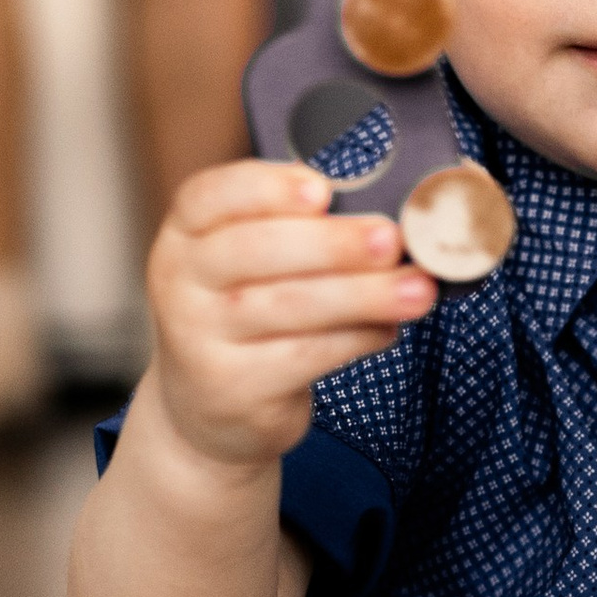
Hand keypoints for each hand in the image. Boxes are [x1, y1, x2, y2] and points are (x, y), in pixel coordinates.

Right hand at [149, 161, 433, 472]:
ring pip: (289, 306)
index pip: (210, 196)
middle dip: (333, 244)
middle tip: (391, 240)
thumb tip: (390, 222)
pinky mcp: (233, 388)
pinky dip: (356, 338)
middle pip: (257, 250)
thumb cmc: (249, 313)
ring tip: (418, 289)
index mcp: (185, 234)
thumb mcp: (252, 265)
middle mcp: (179, 282)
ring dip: (363, 294)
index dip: (267, 188)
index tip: (322, 190)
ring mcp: (199, 339)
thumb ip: (300, 231)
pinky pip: (306, 355)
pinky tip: (387, 328)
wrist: (210, 408)